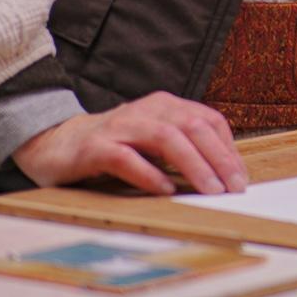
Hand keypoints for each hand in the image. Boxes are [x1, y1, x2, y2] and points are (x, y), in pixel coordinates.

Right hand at [11, 91, 245, 195]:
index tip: (240, 177)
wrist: (55, 144)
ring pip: (166, 139)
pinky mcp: (95, 148)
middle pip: (193, 127)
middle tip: (235, 187)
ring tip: (210, 189)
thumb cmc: (114, 146)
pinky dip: (149, 175)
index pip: (209, 120)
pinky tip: (165, 190)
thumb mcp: (154, 140)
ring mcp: (120, 127)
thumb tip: (224, 174)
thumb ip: (184, 148)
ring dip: (193, 165)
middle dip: (219, 158)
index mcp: (165, 105)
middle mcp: (146, 110)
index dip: (228, 149)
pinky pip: (127, 159)